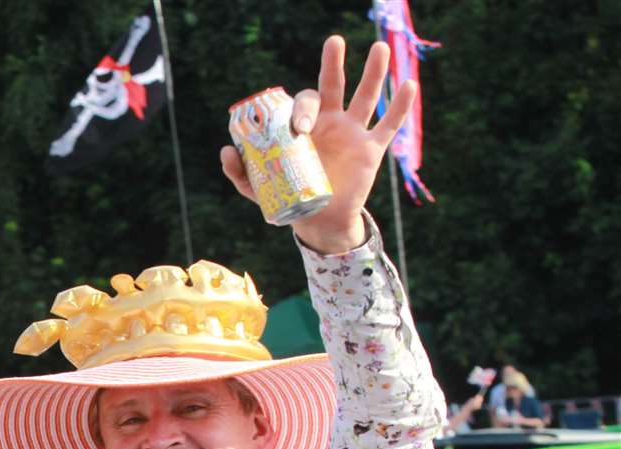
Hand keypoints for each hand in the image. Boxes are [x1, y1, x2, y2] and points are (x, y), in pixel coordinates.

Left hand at [220, 37, 416, 253]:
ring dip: (374, 72)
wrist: (318, 219)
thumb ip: (239, 172)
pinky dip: (400, 106)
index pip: (303, 104)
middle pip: (333, 86)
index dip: (301, 110)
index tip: (299, 128)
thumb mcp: (257, 188)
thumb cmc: (287, 197)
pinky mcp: (371, 149)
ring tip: (380, 48)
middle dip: (333, 64)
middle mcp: (329, 123)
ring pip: (366, 97)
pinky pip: (388, 125)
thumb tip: (226, 150)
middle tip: (334, 42)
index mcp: (303, 126)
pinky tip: (409, 84)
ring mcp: (352, 133)